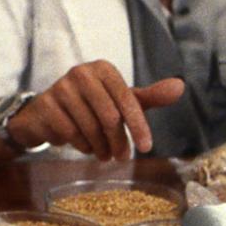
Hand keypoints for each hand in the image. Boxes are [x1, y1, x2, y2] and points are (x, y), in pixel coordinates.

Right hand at [7, 60, 183, 159]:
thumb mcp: (122, 100)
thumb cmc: (92, 104)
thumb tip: (180, 86)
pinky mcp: (45, 105)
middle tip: (123, 157)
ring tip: (105, 154)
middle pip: (110, 116)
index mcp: (104, 68)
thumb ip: (150, 96)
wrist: (46, 112)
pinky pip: (70, 134)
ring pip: (90, 128)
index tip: (147, 147)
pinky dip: (82, 146)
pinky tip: (84, 147)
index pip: (128, 99)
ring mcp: (60, 87)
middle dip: (119, 141)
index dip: (139, 125)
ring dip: (101, 147)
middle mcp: (81, 73)